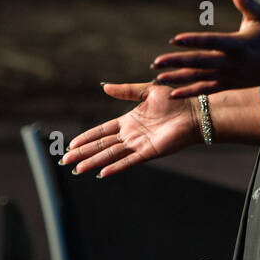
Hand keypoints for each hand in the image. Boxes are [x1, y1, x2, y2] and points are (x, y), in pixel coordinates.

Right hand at [60, 81, 200, 177]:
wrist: (195, 111)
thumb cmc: (175, 100)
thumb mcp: (147, 91)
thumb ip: (126, 91)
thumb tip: (104, 87)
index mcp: (129, 121)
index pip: (102, 131)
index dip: (86, 138)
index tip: (70, 145)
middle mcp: (131, 135)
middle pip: (102, 145)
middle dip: (83, 152)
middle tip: (65, 160)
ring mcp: (139, 144)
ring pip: (111, 155)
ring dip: (94, 161)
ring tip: (77, 169)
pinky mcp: (149, 152)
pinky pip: (129, 161)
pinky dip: (116, 166)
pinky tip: (102, 173)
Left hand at [153, 0, 259, 99]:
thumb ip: (246, 2)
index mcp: (239, 44)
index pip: (212, 42)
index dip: (192, 41)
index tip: (174, 40)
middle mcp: (233, 62)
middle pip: (201, 62)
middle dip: (177, 62)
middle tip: (156, 62)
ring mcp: (231, 76)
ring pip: (200, 78)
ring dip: (178, 79)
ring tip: (158, 78)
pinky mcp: (230, 85)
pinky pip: (207, 90)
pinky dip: (190, 92)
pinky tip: (173, 93)